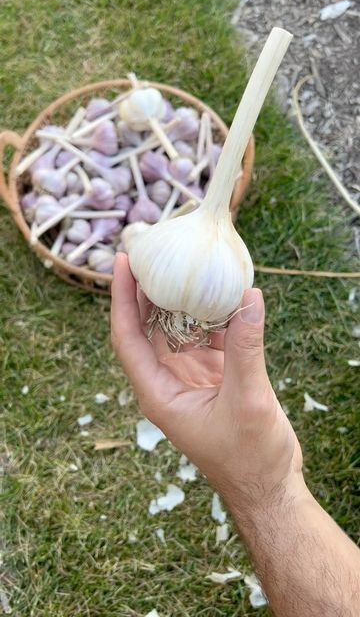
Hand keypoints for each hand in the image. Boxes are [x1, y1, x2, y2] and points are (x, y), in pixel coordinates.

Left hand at [111, 253, 305, 514]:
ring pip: (178, 328)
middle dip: (145, 290)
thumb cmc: (250, 458)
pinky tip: (225, 292)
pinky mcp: (216, 375)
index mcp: (159, 393)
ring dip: (181, 298)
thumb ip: (246, 349)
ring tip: (183, 261)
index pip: (128, 338)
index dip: (121, 299)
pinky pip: (209, 336)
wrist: (270, 486)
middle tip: (149, 250)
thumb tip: (248, 298)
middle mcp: (168, 381)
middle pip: (147, 327)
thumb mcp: (247, 401)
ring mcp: (191, 377)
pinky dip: (216, 315)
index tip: (120, 263)